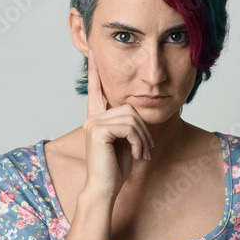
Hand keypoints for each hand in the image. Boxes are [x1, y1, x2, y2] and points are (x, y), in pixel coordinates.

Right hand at [82, 49, 153, 201]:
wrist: (106, 188)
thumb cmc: (116, 167)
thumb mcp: (126, 142)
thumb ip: (128, 124)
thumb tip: (135, 113)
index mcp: (98, 118)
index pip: (96, 90)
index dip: (95, 70)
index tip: (92, 51)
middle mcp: (93, 117)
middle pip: (128, 107)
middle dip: (143, 129)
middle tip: (147, 148)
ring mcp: (93, 123)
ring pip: (131, 117)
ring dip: (143, 137)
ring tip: (143, 153)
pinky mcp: (98, 130)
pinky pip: (128, 126)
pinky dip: (139, 141)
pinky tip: (137, 154)